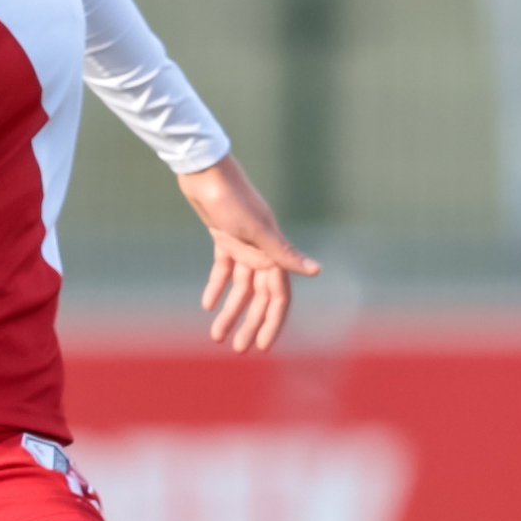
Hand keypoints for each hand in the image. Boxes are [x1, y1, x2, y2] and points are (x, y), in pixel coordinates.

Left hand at [180, 156, 318, 352]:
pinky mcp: (224, 237)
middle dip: (249, 324)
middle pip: (259, 297)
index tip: (263, 346)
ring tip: (216, 335)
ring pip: (240, 287)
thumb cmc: (232, 199)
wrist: (204, 171)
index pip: (278, 296)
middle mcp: (262, 251)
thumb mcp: (257, 230)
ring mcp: (243, 245)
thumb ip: (284, 253)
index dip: (273, 322)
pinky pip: (223, 268)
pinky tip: (207, 304)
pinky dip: (216, 287)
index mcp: (273, 252)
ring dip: (230, 311)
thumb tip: (316, 271)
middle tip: (237, 348)